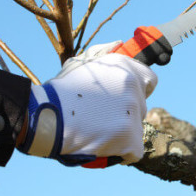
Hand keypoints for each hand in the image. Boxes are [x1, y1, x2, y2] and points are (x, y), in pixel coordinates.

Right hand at [17, 42, 157, 167]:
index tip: (124, 100)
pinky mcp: (129, 136)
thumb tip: (120, 43)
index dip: (138, 91)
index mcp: (124, 67)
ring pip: (137, 128)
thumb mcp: (78, 63)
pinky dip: (122, 152)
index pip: (150, 81)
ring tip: (97, 131)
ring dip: (122, 133)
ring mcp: (132, 111)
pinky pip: (135, 150)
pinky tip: (104, 147)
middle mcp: (132, 86)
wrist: (46, 116)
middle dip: (125, 114)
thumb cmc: (60, 91)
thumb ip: (103, 52)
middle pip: (141, 107)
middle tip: (100, 118)